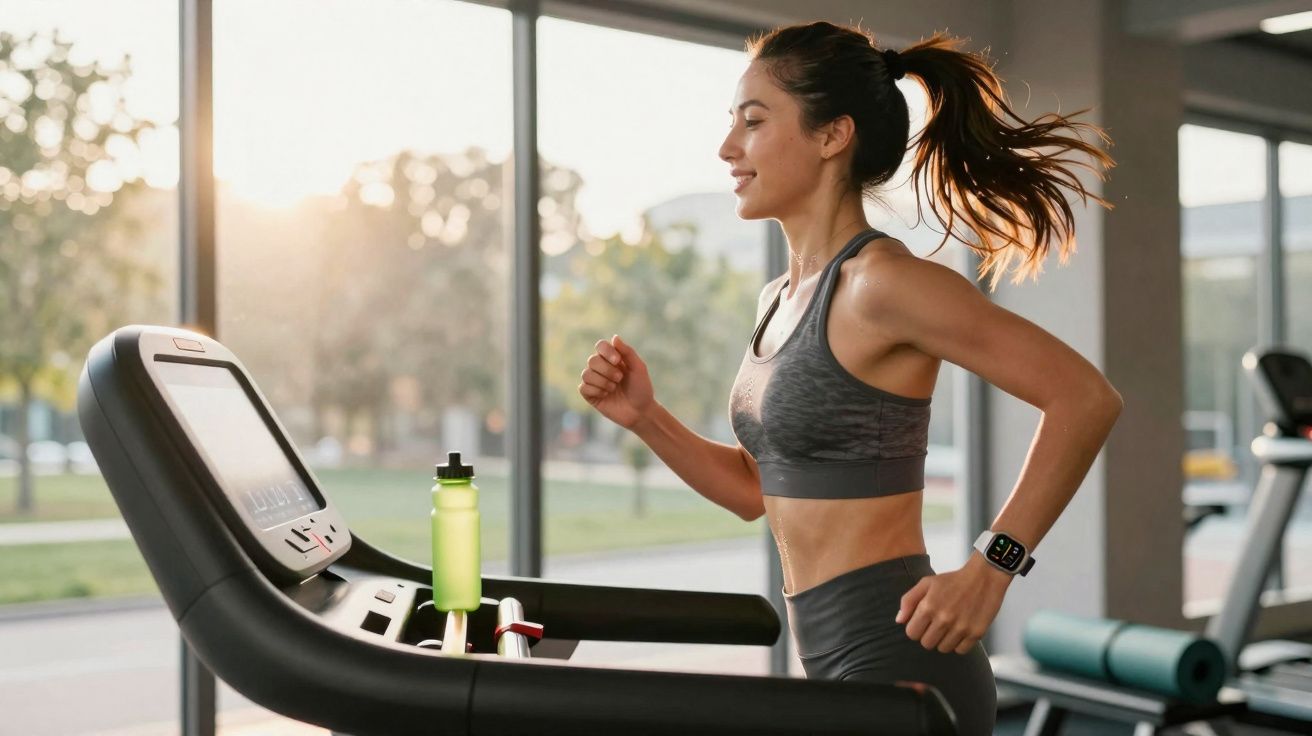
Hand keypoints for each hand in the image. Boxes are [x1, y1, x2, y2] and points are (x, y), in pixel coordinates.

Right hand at [578, 334, 653, 429]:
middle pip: (592, 360)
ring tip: (614, 388)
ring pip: (586, 374)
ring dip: (603, 381)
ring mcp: (594, 381)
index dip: (606, 351)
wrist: (640, 411)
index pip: (600, 346)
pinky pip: (583, 387)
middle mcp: (601, 368)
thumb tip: (614, 337)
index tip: (618, 361)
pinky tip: (606, 395)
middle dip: (607, 370)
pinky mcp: (590, 395)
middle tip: (620, 379)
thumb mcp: (638, 368)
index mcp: (612, 358)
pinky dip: (596, 390)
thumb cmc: (641, 388)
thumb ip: (627, 352)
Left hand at [895, 554, 1010, 653]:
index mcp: (928, 606)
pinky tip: (961, 631)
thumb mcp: (926, 583)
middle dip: (928, 635)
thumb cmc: (953, 580)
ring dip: (944, 640)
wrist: (984, 577)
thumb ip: (908, 600)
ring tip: (949, 626)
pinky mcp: (976, 633)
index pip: (912, 633)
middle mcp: (944, 619)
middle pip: (926, 643)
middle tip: (936, 624)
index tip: (923, 622)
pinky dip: (959, 644)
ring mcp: (961, 627)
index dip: (915, 628)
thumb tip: (899, 620)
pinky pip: (961, 651)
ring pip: (943, 649)